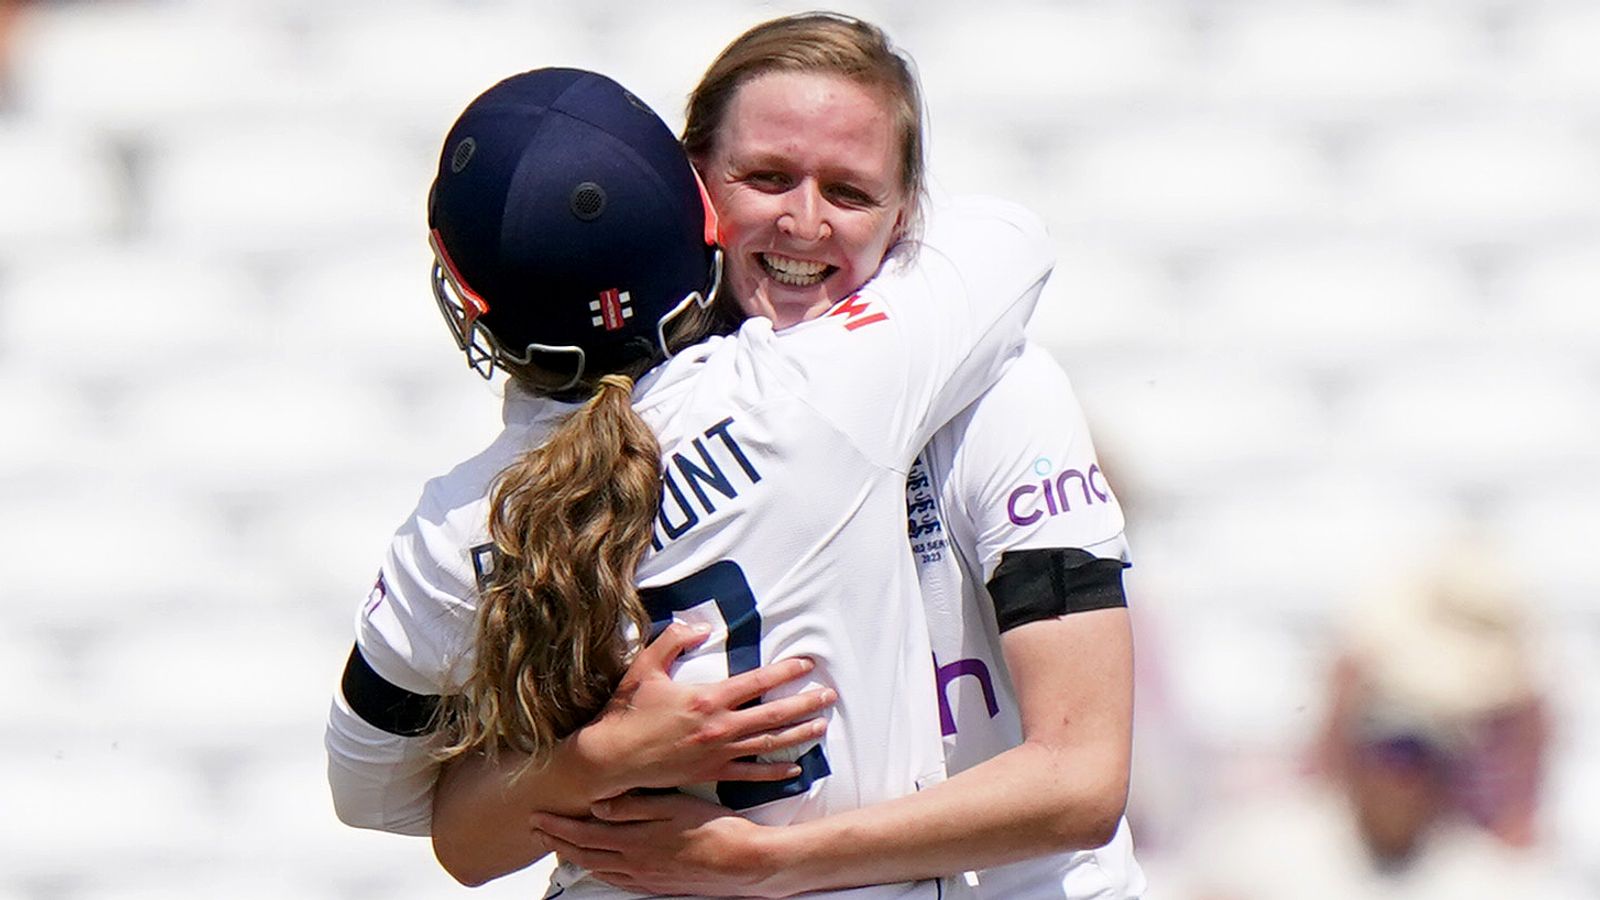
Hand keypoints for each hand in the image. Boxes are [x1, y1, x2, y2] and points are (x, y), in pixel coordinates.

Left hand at [534, 793, 783, 897]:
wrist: (742, 861)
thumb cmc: (712, 828)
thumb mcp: (673, 806)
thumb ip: (633, 806)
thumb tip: (597, 807)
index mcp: (634, 841)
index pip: (584, 835)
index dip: (557, 827)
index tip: (537, 817)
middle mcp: (634, 863)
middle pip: (584, 855)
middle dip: (557, 842)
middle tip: (537, 831)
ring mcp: (646, 878)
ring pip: (599, 869)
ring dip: (575, 857)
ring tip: (560, 846)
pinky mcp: (659, 885)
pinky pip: (619, 881)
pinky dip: (600, 871)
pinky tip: (600, 867)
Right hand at [576, 621, 834, 795]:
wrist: (612, 757)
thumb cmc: (627, 711)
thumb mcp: (646, 667)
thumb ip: (673, 640)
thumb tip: (701, 627)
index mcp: (707, 698)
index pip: (757, 681)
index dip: (785, 672)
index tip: (807, 665)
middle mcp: (719, 726)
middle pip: (772, 713)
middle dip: (804, 703)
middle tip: (830, 696)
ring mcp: (717, 753)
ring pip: (767, 742)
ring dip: (798, 734)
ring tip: (822, 726)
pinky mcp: (711, 774)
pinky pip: (750, 774)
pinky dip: (774, 771)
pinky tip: (795, 767)